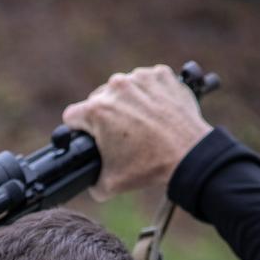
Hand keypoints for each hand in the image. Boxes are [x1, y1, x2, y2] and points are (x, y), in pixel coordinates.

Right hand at [63, 65, 211, 201]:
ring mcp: (140, 78)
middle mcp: (115, 87)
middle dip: (105, 116)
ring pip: (123, 89)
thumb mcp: (110, 185)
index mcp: (97, 111)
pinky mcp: (161, 75)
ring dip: (127, 103)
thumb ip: (92, 181)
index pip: (72, 116)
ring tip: (141, 125)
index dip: (77, 130)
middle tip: (120, 135)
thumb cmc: (148, 167)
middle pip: (98, 99)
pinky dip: (150, 95)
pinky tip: (156, 113)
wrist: (187, 154)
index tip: (87, 136)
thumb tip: (90, 181)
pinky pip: (147, 82)